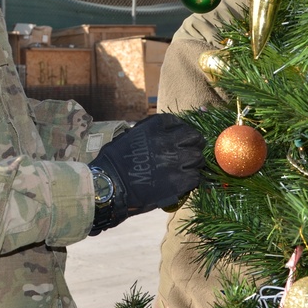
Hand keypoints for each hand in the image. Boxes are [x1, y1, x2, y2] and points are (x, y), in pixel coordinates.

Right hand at [88, 113, 204, 234]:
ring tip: (185, 168)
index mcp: (154, 127)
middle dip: (193, 144)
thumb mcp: (130, 136)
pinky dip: (191, 179)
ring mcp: (174, 161)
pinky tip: (183, 181)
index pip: (178, 122)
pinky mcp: (178, 181)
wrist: (109, 184)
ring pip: (198, 158)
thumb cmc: (114, 161)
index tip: (178, 138)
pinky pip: (195, 177)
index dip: (180, 130)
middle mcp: (167, 140)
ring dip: (193, 162)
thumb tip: (163, 134)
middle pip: (194, 138)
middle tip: (188, 152)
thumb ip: (149, 133)